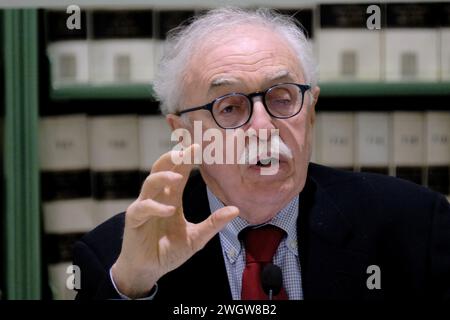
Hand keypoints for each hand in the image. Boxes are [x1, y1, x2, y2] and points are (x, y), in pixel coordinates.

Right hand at [111, 144, 238, 297]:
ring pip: (150, 182)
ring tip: (179, 176)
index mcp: (172, 197)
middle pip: (162, 168)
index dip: (188, 158)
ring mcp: (144, 206)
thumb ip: (213, 223)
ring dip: (164, 176)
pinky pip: (143, 208)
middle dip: (174, 157)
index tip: (200, 146)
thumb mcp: (197, 238)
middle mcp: (158, 197)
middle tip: (189, 149)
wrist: (148, 270)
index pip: (179, 171)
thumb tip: (235, 210)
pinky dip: (156, 207)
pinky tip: (170, 211)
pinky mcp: (134, 219)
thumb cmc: (169, 251)